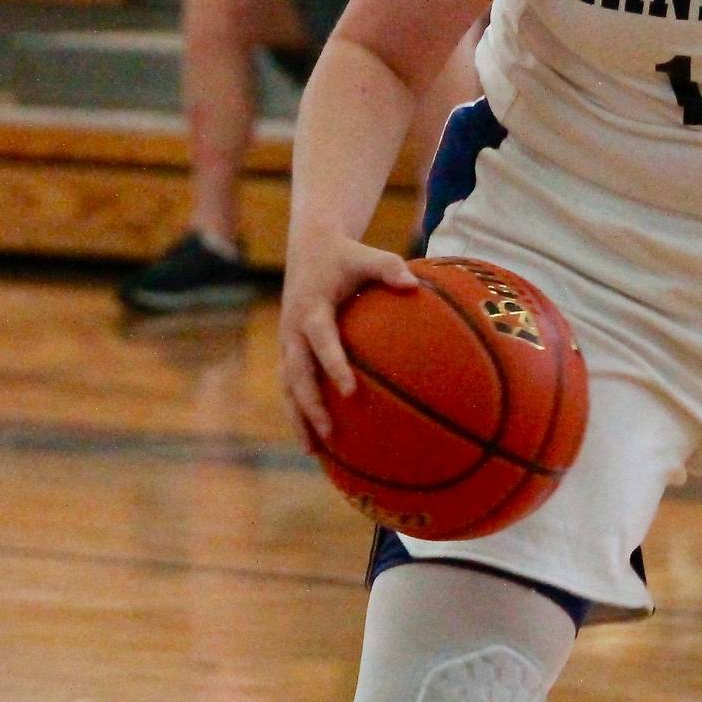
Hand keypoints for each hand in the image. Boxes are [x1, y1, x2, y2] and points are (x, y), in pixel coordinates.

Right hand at [279, 236, 418, 441]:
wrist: (309, 250)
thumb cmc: (345, 256)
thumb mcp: (366, 256)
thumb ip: (389, 268)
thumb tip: (414, 285)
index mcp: (311, 308)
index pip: (320, 340)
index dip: (333, 364)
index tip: (350, 392)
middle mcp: (293, 330)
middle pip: (296, 374)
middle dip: (310, 404)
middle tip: (330, 432)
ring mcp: (286, 343)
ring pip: (287, 387)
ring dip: (298, 417)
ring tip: (314, 452)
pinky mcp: (287, 352)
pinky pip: (290, 386)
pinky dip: (299, 411)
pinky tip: (314, 441)